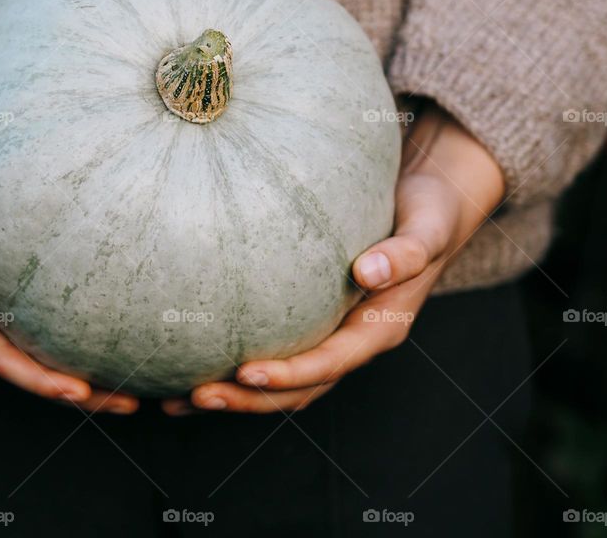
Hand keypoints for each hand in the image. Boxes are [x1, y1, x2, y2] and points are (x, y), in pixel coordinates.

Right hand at [0, 123, 137, 413]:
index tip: (84, 393)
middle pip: (26, 363)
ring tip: (127, 375)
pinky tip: (101, 316)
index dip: (39, 379)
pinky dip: (64, 319)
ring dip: (75, 362)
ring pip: (34, 341)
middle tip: (129, 401)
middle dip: (75, 388)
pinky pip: (33, 305)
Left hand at [163, 104, 504, 414]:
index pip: (329, 363)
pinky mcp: (311, 320)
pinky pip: (272, 348)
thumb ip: (406, 253)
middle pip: (297, 388)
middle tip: (196, 396)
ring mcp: (330, 335)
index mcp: (379, 329)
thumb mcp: (426, 229)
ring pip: (280, 381)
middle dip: (247, 399)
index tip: (246, 374)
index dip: (290, 374)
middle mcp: (351, 341)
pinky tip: (190, 359)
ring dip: (233, 395)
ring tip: (176, 400)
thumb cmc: (428, 214)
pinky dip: (234, 364)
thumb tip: (366, 271)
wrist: (430, 206)